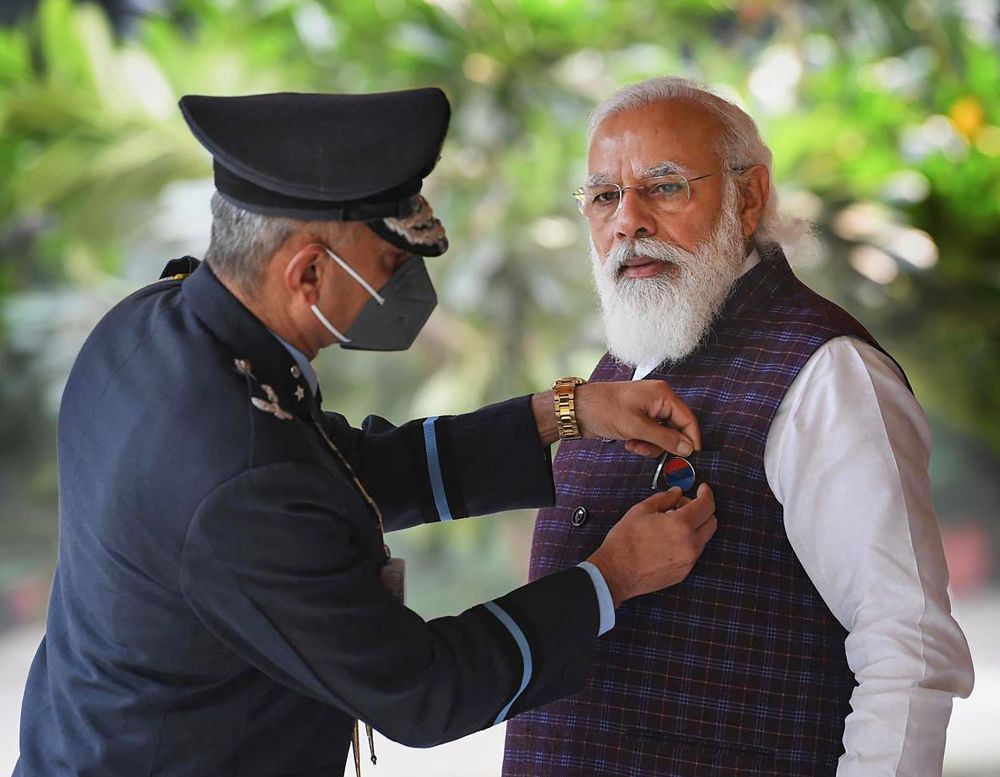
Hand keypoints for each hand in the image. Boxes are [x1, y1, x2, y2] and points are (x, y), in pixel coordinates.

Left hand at [576, 380, 699, 457]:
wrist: (578, 409)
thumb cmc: (604, 410)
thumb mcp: (636, 427)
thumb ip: (664, 438)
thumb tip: (687, 448)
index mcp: (662, 395)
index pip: (688, 419)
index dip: (690, 439)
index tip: (690, 457)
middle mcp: (658, 399)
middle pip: (676, 428)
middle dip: (663, 444)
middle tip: (648, 450)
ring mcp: (648, 408)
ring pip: (663, 434)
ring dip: (651, 445)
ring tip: (634, 445)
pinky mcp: (639, 417)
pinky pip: (651, 434)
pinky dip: (643, 442)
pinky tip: (629, 442)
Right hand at [586, 484, 716, 606]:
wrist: (616, 572)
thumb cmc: (625, 542)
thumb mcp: (641, 510)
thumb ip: (664, 498)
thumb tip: (677, 493)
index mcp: (681, 525)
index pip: (706, 505)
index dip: (706, 493)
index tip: (703, 489)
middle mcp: (690, 545)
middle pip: (712, 522)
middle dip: (702, 510)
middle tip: (681, 506)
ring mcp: (689, 561)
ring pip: (702, 538)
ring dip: (694, 527)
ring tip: (669, 525)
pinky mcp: (683, 572)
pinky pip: (693, 553)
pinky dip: (686, 542)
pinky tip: (667, 541)